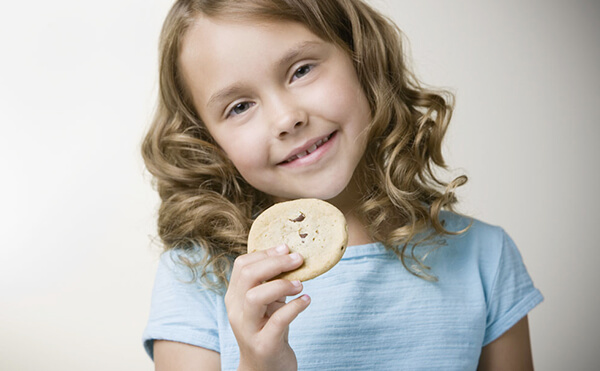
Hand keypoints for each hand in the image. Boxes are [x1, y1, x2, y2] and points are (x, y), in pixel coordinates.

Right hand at [225, 244, 310, 370]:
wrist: (265, 369)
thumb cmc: (269, 330)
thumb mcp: (268, 303)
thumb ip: (272, 282)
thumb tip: (290, 254)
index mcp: (235, 297)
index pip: (241, 265)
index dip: (265, 253)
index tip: (286, 248)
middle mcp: (236, 311)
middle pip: (247, 275)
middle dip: (275, 262)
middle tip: (298, 259)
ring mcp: (248, 329)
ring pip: (255, 297)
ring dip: (281, 285)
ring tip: (301, 285)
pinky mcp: (264, 345)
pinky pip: (278, 321)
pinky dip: (294, 307)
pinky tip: (306, 301)